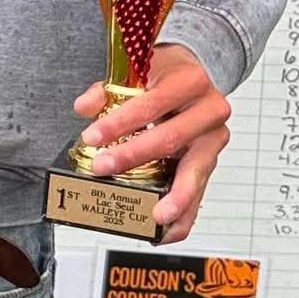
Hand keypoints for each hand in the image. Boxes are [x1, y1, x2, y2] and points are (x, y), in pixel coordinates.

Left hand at [73, 43, 230, 241]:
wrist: (198, 72)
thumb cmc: (165, 72)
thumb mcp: (137, 68)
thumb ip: (107, 88)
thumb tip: (84, 108)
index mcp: (189, 82)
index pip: (149, 105)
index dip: (118, 123)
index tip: (91, 137)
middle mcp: (209, 112)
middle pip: (169, 140)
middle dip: (133, 157)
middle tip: (102, 169)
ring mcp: (214, 139)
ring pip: (194, 173)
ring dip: (173, 198)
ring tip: (155, 218)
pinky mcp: (212, 160)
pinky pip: (200, 190)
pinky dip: (185, 212)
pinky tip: (168, 229)